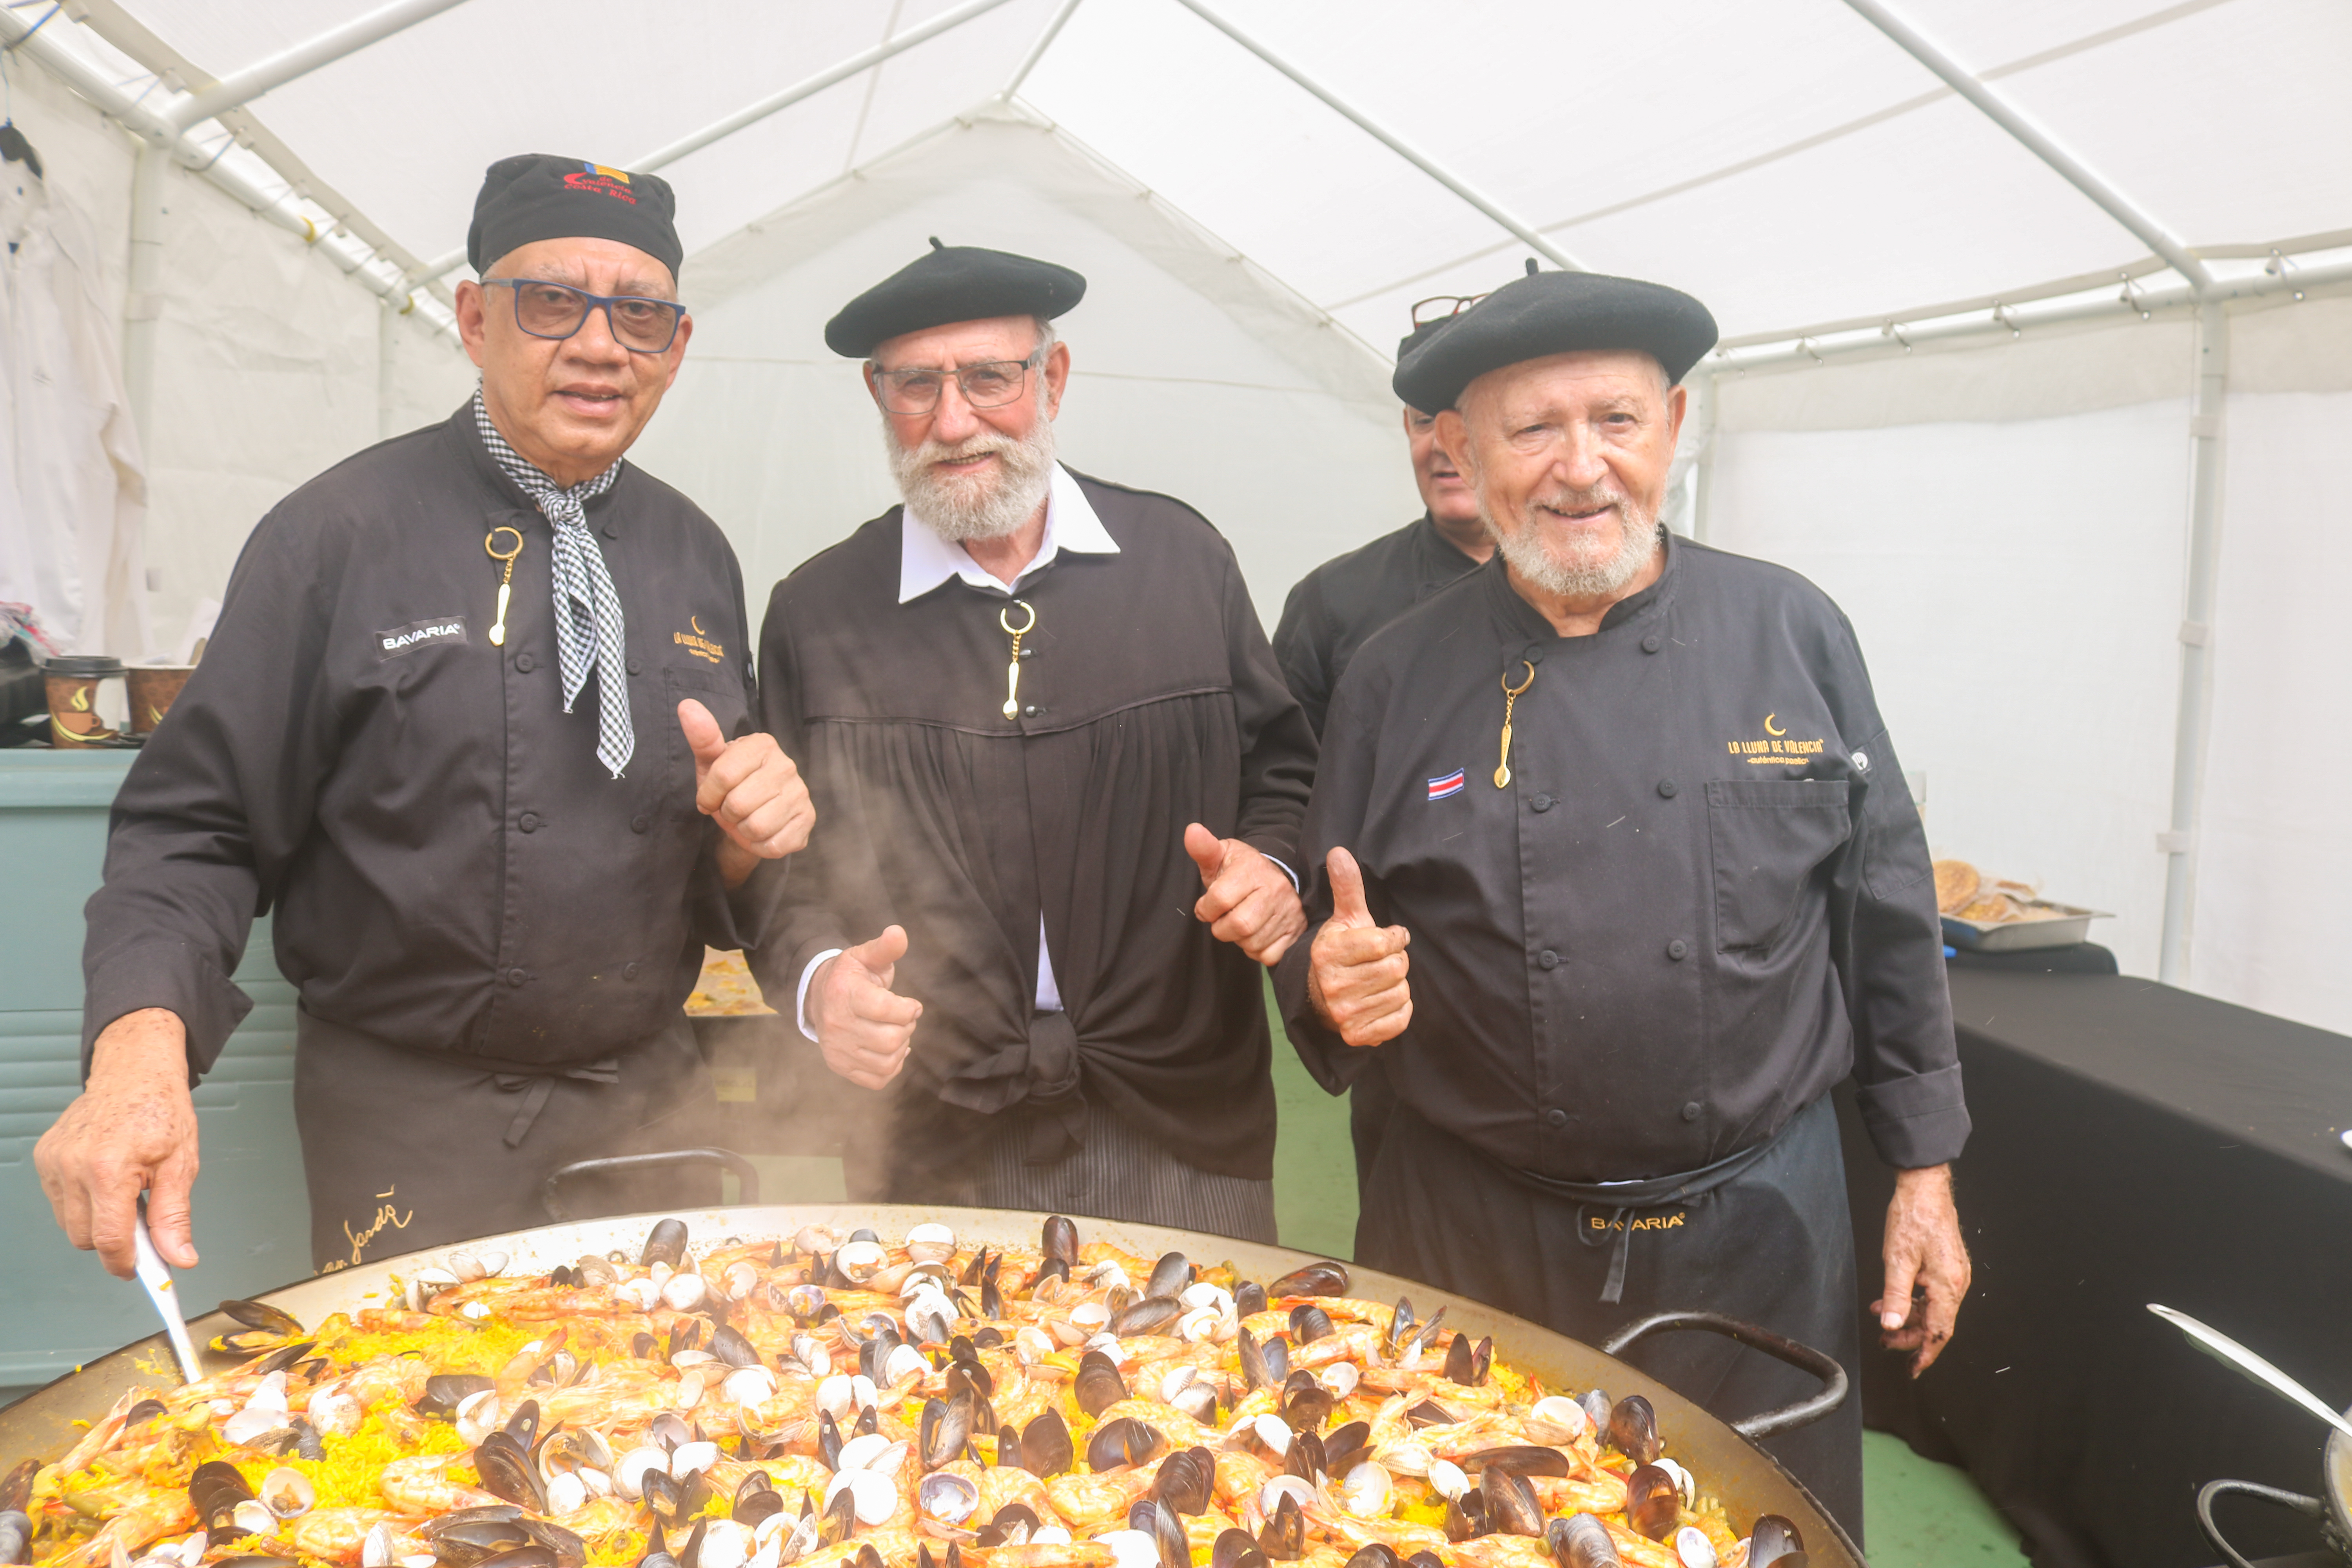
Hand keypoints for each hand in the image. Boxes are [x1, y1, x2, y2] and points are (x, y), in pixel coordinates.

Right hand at [34, 1009, 200, 1278]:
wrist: (135, 1071)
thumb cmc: (160, 1109)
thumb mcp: (181, 1164)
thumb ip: (174, 1217)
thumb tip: (179, 1258)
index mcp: (108, 1168)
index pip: (108, 1239)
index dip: (126, 1263)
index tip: (140, 1270)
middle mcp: (72, 1166)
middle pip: (85, 1238)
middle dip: (114, 1241)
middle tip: (142, 1222)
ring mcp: (54, 1162)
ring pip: (70, 1223)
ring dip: (97, 1220)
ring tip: (126, 1192)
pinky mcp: (44, 1158)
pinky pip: (61, 1201)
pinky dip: (83, 1201)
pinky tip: (106, 1180)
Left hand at [679, 699, 814, 886]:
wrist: (752, 816)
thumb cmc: (729, 786)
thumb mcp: (710, 762)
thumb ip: (702, 737)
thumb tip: (686, 705)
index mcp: (762, 744)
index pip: (723, 775)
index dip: (708, 795)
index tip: (709, 798)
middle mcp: (787, 765)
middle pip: (738, 804)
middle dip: (727, 813)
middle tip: (732, 809)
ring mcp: (800, 794)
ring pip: (756, 827)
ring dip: (743, 831)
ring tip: (747, 820)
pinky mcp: (808, 821)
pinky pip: (774, 845)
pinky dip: (760, 846)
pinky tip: (763, 833)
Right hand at [809, 926, 920, 1090]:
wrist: (819, 997)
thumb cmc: (851, 975)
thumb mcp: (865, 956)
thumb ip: (885, 947)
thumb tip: (898, 932)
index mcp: (844, 994)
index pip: (887, 1010)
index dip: (909, 1008)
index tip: (911, 1004)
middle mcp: (837, 1025)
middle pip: (892, 1039)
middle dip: (907, 1027)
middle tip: (904, 1017)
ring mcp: (837, 1049)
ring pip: (888, 1062)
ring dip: (901, 1047)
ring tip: (896, 1031)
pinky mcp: (840, 1066)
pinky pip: (878, 1080)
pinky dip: (891, 1067)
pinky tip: (889, 1050)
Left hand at [1184, 824, 1306, 964]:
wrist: (1279, 875)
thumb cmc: (1240, 870)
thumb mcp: (1221, 855)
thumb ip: (1203, 848)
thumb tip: (1191, 831)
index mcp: (1252, 869)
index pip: (1220, 899)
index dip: (1206, 909)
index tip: (1207, 907)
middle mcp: (1275, 889)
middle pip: (1239, 925)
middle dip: (1222, 928)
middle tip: (1223, 920)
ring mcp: (1288, 911)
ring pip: (1253, 943)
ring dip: (1239, 940)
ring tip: (1240, 925)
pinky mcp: (1296, 931)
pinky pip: (1269, 956)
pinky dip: (1258, 952)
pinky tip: (1256, 935)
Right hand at [1306, 847, 1411, 1046]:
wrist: (1323, 995)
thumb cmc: (1344, 951)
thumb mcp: (1346, 917)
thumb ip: (1348, 887)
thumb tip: (1339, 851)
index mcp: (1328, 953)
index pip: (1384, 943)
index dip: (1393, 938)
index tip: (1387, 938)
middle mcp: (1332, 985)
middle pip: (1396, 969)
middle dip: (1396, 962)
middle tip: (1381, 962)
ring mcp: (1344, 1013)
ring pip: (1401, 993)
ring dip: (1397, 986)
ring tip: (1379, 981)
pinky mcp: (1358, 1034)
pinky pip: (1400, 1019)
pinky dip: (1399, 1010)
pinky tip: (1382, 1001)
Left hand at [1874, 1163, 1970, 1375]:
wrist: (1924, 1189)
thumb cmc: (1913, 1218)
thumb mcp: (1897, 1260)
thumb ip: (1895, 1295)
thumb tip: (1891, 1324)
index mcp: (1947, 1285)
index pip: (1938, 1332)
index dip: (1924, 1354)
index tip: (1913, 1370)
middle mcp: (1956, 1282)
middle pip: (1935, 1323)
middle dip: (1909, 1335)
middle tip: (1885, 1340)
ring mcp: (1953, 1274)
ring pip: (1932, 1308)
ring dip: (1907, 1315)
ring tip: (1881, 1315)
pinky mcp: (1947, 1266)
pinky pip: (1932, 1294)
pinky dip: (1912, 1300)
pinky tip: (1892, 1297)